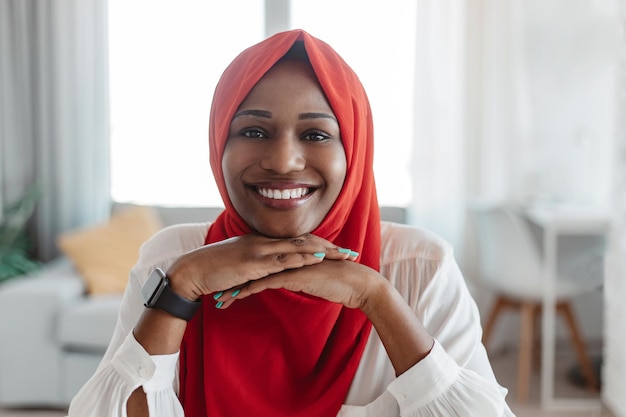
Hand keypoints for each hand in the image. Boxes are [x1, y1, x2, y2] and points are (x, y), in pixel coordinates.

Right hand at [166, 233, 355, 299]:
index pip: (296, 239)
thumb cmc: (213, 269)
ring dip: (323, 251)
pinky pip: (283, 259)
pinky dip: (302, 258)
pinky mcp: (253, 262)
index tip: (337, 249)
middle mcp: (263, 241)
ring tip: (343, 255)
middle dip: (329, 246)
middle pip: (303, 240)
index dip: (318, 243)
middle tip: (350, 252)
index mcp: (261, 240)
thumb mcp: (238, 263)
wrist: (192, 270)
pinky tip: (317, 260)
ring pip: (298, 247)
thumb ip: (255, 264)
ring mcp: (259, 250)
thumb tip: (269, 271)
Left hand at [215, 256, 384, 309]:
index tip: (228, 283)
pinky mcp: (290, 275)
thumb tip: (293, 282)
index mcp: (291, 256)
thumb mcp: (315, 280)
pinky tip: (235, 299)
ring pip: (253, 275)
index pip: (262, 264)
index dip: (244, 274)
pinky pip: (263, 283)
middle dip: (232, 279)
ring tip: (219, 300)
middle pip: (252, 267)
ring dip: (235, 288)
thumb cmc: (339, 283)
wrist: (356, 283)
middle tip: (215, 289)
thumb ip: (302, 277)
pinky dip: (247, 291)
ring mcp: (288, 264)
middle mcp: (286, 257)